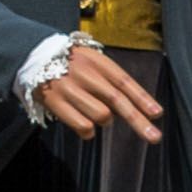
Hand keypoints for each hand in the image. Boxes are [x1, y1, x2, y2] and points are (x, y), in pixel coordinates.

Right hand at [36, 46, 168, 145]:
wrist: (34, 55)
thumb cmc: (72, 62)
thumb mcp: (93, 61)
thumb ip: (111, 79)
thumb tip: (138, 106)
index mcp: (96, 61)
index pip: (124, 81)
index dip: (142, 98)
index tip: (157, 114)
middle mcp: (84, 74)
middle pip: (116, 101)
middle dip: (138, 121)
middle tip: (154, 137)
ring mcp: (69, 89)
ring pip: (101, 116)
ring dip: (105, 121)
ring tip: (94, 112)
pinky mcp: (55, 103)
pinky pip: (82, 126)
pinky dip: (88, 131)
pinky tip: (84, 124)